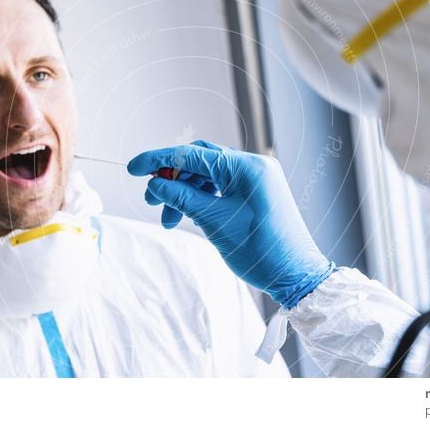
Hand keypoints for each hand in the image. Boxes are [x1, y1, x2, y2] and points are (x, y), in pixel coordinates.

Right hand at [128, 140, 334, 307]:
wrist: (296, 275)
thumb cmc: (261, 251)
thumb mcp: (215, 222)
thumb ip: (182, 198)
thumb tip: (155, 184)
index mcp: (247, 167)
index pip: (193, 154)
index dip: (159, 160)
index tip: (134, 168)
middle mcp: (253, 166)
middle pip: (200, 161)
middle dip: (172, 177)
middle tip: (151, 200)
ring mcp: (257, 178)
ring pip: (209, 175)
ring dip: (185, 192)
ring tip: (168, 218)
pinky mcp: (257, 191)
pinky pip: (222, 186)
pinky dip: (202, 198)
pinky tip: (188, 215)